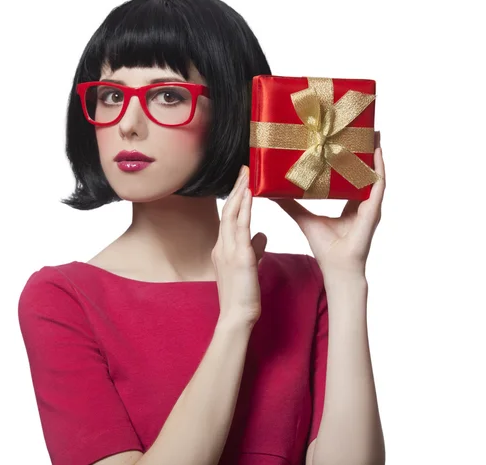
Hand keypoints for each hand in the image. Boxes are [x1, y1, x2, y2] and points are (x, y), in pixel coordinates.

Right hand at [213, 165, 266, 325]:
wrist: (237, 315)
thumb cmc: (243, 295)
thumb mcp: (248, 267)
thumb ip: (254, 248)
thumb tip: (263, 236)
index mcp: (222, 248)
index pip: (229, 217)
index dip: (235, 198)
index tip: (243, 181)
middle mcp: (222, 246)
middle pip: (228, 211)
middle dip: (236, 188)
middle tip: (245, 169)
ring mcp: (228, 250)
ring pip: (232, 215)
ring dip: (240, 193)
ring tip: (247, 174)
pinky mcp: (239, 257)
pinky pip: (241, 227)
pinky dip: (245, 208)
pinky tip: (249, 194)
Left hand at [270, 131, 385, 277]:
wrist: (337, 266)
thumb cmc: (324, 246)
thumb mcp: (303, 217)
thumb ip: (289, 203)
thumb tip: (270, 190)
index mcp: (348, 202)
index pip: (348, 174)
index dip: (346, 157)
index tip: (339, 138)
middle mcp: (361, 201)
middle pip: (363, 169)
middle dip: (362, 149)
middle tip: (359, 128)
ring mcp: (370, 204)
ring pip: (373, 172)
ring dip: (373, 152)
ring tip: (371, 132)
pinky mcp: (373, 209)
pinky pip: (378, 183)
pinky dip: (378, 167)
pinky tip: (377, 151)